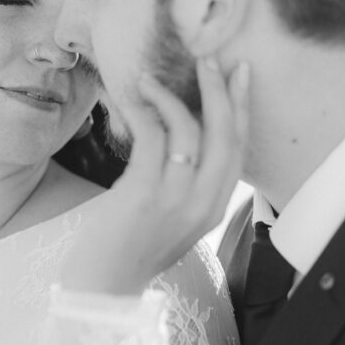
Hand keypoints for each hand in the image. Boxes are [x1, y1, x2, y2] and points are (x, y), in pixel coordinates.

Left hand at [60, 59, 249, 294]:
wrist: (102, 286)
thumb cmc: (130, 249)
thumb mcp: (173, 220)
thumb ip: (187, 187)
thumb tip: (180, 139)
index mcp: (215, 208)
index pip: (239, 149)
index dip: (241, 108)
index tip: (239, 74)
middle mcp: (203, 203)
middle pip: (224, 135)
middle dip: (219, 91)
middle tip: (207, 59)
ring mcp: (175, 200)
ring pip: (189, 131)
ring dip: (171, 96)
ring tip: (149, 77)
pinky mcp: (143, 194)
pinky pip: (153, 138)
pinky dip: (144, 111)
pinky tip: (131, 98)